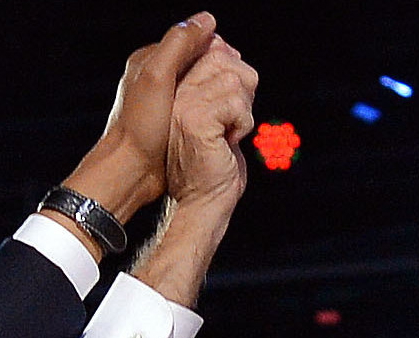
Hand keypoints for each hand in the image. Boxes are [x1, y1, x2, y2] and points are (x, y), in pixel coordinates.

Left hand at [66, 15, 221, 223]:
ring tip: (231, 101)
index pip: (193, 40)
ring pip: (203, 84)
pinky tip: (221, 117)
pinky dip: (214, 108)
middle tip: (234, 84)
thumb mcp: (157, 76)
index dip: (215, 48)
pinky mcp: (174, 120)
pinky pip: (201, 105)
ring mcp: (166, 100)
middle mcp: (156, 77)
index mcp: (150, 60)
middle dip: (219, 69)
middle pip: (200, 61)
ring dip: (219, 90)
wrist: (130, 172)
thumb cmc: (140, 126)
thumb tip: (208, 20)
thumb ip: (180, 44)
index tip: (229, 62)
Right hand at [157, 34, 259, 212]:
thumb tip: (232, 52)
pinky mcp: (195, 121)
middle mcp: (174, 95)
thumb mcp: (218, 116)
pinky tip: (229, 142)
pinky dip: (244, 123)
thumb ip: (220, 84)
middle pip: (223, 59)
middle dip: (242, 88)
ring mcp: (182, 106)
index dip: (234, 73)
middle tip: (233, 122)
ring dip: (243, 110)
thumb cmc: (215, 166)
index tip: (230, 109)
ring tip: (228, 134)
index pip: (212, 51)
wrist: (204, 204)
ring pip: (233, 80)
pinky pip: (235, 103)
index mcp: (176, 90)